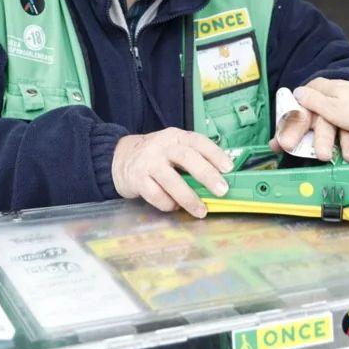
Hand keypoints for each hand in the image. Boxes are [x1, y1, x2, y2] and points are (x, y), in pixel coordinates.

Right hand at [111, 127, 232, 217]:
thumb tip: (219, 179)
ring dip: (189, 198)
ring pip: (171, 180)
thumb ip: (192, 159)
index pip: (198, 141)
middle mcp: (162, 147)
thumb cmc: (155, 156)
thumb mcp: (172, 148)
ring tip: (201, 211)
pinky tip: (174, 207)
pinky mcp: (137, 180)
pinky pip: (156, 195)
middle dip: (206, 175)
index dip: (215, 154)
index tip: (229, 168)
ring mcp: (148, 163)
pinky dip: (168, 204)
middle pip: (186, 158)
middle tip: (222, 190)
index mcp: (175, 137)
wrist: (119, 157)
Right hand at [269, 80, 348, 163]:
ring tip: (328, 158)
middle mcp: (332, 97)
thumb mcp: (330, 106)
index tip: (282, 143)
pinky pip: (345, 133)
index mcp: (322, 89)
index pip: (300, 106)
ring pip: (331, 129)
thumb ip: (312, 101)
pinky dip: (346, 145)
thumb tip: (297, 92)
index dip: (290, 125)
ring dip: (329, 145)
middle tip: (296, 155)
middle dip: (306, 138)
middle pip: (314, 120)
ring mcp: (345, 109)